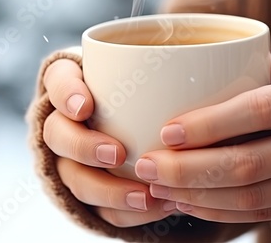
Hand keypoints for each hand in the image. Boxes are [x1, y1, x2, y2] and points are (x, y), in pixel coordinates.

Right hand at [42, 59, 175, 226]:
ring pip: (74, 179)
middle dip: (83, 147)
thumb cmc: (145, 91)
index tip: (87, 107)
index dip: (66, 94)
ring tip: (146, 195)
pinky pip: (97, 208)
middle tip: (117, 154)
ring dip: (108, 191)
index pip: (58, 80)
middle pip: (56, 135)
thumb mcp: (151, 71)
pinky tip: (157, 206)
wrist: (133, 123)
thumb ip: (161, 64)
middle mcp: (66, 122)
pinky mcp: (89, 190)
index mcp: (76, 85)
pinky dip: (125, 211)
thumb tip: (214, 58)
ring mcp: (71, 159)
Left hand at [134, 53, 270, 222]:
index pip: (258, 110)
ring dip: (197, 195)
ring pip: (250, 197)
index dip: (211, 124)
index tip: (167, 131)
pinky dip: (218, 212)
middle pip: (248, 163)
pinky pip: (258, 216)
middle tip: (148, 166)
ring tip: (158, 188)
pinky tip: (186, 203)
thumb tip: (187, 68)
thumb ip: (251, 67)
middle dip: (189, 169)